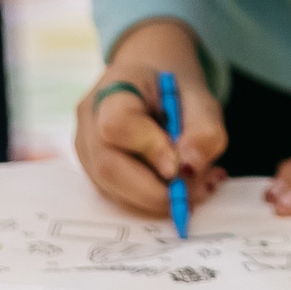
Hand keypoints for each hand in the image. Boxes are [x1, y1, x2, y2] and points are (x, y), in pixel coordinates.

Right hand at [74, 18, 228, 217]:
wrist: (152, 92)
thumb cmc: (175, 93)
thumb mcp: (201, 101)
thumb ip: (203, 130)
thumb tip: (189, 169)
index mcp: (115, 88)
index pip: (118, 124)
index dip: (150, 150)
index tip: (182, 165)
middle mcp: (90, 121)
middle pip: (108, 167)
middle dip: (156, 191)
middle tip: (196, 190)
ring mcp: (86, 151)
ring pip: (114, 190)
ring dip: (159, 198)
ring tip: (198, 185)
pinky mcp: (93, 174)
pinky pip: (120, 198)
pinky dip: (155, 201)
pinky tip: (183, 188)